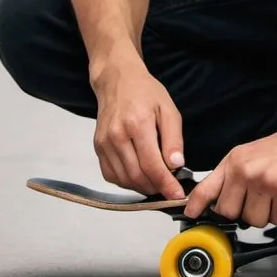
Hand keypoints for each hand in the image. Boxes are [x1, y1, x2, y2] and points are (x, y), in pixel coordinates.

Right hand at [91, 54, 185, 200]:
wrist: (117, 81)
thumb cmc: (146, 92)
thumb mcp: (168, 110)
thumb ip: (173, 139)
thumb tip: (177, 165)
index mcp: (137, 124)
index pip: (152, 165)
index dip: (166, 184)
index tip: (178, 195)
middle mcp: (117, 136)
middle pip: (137, 176)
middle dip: (156, 188)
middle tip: (170, 189)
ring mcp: (104, 144)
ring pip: (124, 180)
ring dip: (143, 187)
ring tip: (158, 182)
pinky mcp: (98, 148)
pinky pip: (112, 176)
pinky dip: (127, 182)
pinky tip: (140, 176)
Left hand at [184, 127, 276, 226]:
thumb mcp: (249, 154)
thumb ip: (231, 176)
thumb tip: (216, 203)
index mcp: (234, 161)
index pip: (207, 189)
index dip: (196, 206)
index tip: (190, 215)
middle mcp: (246, 170)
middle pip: (231, 214)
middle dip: (245, 212)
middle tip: (260, 198)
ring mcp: (266, 180)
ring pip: (255, 221)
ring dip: (268, 213)